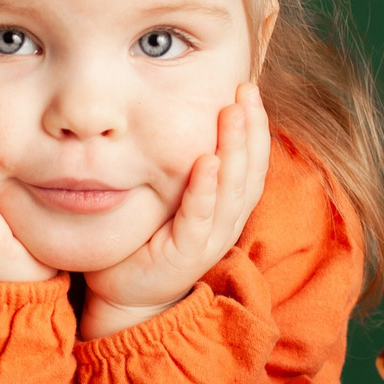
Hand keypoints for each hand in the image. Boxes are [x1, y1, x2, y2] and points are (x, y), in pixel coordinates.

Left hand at [80, 84, 270, 340]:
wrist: (128, 294)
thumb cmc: (149, 238)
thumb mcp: (175, 196)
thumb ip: (187, 166)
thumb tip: (182, 114)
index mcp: (228, 206)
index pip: (253, 161)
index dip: (256, 125)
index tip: (249, 89)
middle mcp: (227, 221)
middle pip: (250, 170)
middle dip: (250, 127)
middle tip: (246, 90)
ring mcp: (210, 239)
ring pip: (232, 190)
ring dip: (234, 149)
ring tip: (233, 113)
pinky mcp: (187, 254)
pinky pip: (200, 217)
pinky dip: (205, 189)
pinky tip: (206, 161)